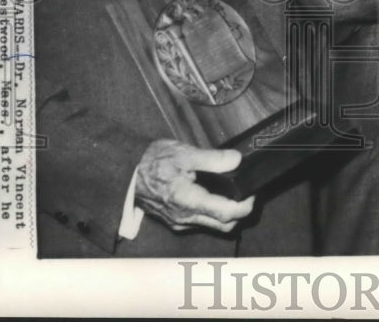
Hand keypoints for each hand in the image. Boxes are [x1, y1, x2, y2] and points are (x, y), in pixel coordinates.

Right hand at [134, 139, 254, 232]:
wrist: (124, 175)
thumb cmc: (152, 162)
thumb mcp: (183, 153)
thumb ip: (212, 158)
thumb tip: (236, 160)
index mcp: (189, 201)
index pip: (227, 214)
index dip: (246, 205)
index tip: (253, 192)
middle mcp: (185, 218)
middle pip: (225, 226)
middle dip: (241, 212)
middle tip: (247, 192)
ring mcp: (179, 222)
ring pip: (213, 226)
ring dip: (228, 215)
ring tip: (234, 192)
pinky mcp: (175, 221)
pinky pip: (201, 223)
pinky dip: (213, 214)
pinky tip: (215, 196)